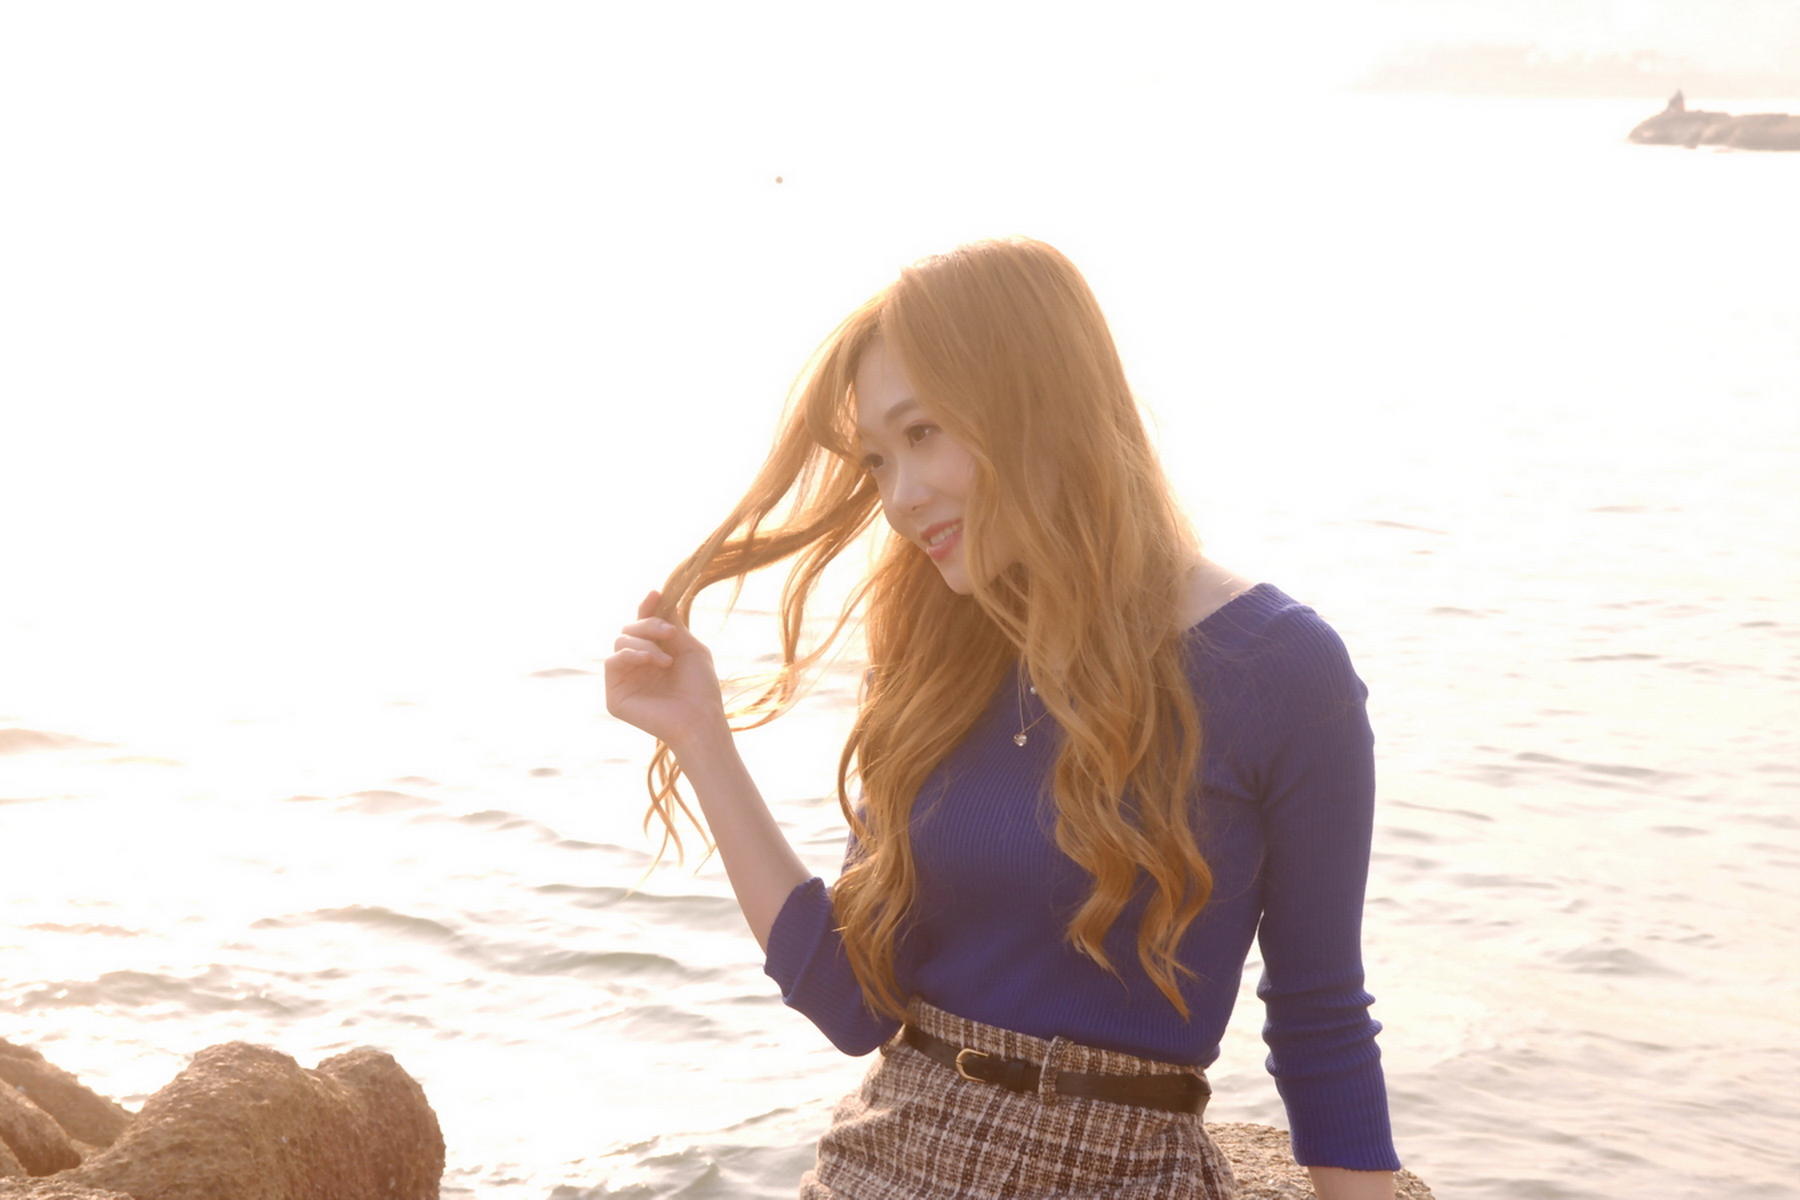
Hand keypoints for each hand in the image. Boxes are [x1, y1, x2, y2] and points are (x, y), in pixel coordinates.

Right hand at [604, 589, 729, 757]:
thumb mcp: (689, 648)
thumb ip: (671, 623)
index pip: (643, 625)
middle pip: (629, 630)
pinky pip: (612, 662)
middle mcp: (637, 665)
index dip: (647, 608)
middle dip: (649, 625)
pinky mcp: (615, 696)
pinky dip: (630, 655)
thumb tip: (657, 594)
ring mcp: (625, 680)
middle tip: (670, 633)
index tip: (656, 594)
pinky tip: (650, 661)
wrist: (700, 719)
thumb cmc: (700, 688)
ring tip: (666, 660)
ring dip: (644, 643)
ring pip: (620, 642)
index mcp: (655, 654)